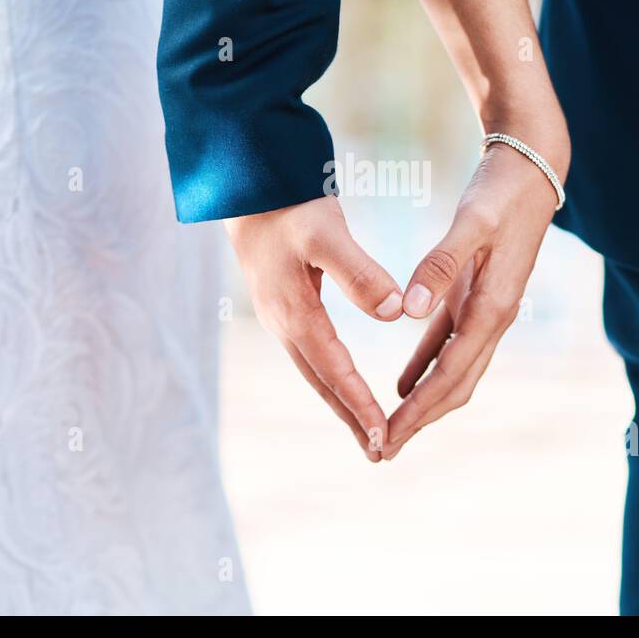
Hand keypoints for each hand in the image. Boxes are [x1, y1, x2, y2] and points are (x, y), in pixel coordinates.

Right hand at [225, 196, 403, 461]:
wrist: (247, 184)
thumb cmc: (289, 203)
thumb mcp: (326, 232)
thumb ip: (359, 272)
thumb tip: (391, 313)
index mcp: (295, 313)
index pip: (335, 371)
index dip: (360, 405)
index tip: (385, 436)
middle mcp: (284, 323)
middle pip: (323, 384)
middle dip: (352, 419)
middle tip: (381, 454)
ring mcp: (281, 316)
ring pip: (317, 372)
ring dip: (342, 403)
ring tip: (368, 433)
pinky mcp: (285, 305)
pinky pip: (313, 354)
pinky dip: (333, 378)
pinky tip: (345, 385)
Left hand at [384, 136, 565, 459]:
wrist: (534, 168)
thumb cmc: (502, 192)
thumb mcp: (470, 223)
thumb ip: (440, 266)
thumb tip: (409, 313)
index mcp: (493, 308)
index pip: (450, 375)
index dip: (418, 411)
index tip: (389, 437)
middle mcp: (494, 318)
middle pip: (455, 387)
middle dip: (420, 422)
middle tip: (381, 451)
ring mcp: (487, 310)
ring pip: (454, 372)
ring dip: (423, 403)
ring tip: (390, 429)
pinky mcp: (477, 296)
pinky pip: (448, 345)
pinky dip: (425, 368)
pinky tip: (401, 384)